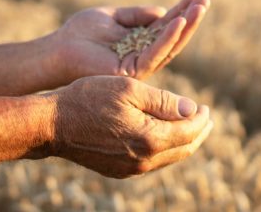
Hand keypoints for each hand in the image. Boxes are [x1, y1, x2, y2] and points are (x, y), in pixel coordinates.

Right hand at [47, 76, 212, 178]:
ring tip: (189, 127)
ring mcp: (130, 169)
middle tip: (206, 119)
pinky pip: (151, 162)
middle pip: (183, 149)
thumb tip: (192, 110)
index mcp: (150, 138)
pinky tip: (163, 137)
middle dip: (198, 133)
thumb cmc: (89, 99)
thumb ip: (164, 101)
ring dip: (183, 142)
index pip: (189, 131)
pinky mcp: (119, 170)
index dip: (201, 118)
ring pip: (169, 158)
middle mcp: (143, 160)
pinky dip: (164, 149)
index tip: (206, 107)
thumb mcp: (129, 90)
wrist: (53, 124)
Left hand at [55, 0, 209, 81]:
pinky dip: (167, 38)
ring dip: (185, 27)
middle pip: (171, 38)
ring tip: (199, 8)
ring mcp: (138, 65)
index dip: (180, 12)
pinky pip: (154, 54)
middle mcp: (141, 55)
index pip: (164, 27)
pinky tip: (179, 22)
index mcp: (138, 42)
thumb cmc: (81, 32)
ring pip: (168, 47)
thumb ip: (137, 14)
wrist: (59, 49)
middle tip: (205, 1)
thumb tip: (163, 11)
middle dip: (189, 19)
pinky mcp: (131, 71)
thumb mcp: (113, 16)